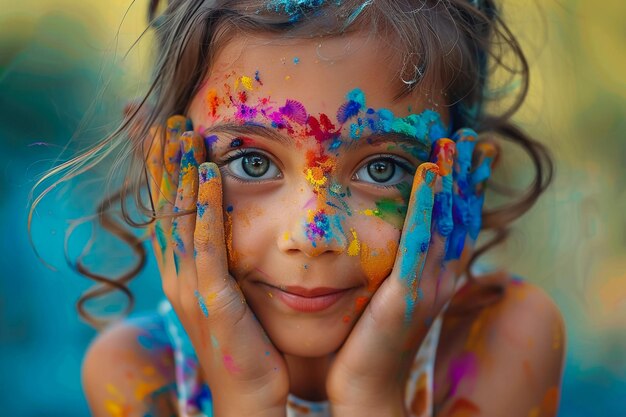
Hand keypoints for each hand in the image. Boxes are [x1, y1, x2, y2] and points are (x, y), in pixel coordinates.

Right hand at [146, 116, 288, 416]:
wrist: (252, 396)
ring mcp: (191, 288)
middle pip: (165, 208)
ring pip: (179, 219)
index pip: (167, 213)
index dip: (164, 174)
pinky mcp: (213, 299)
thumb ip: (227, 264)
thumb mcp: (233, 296)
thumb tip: (234, 231)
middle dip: (165, 164)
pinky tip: (207, 175)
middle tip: (170, 121)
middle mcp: (177, 276)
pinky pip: (206, 245)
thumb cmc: (248, 345)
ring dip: (180, 173)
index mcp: (182, 274)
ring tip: (183, 133)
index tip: (169, 136)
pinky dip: (203, 207)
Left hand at [327, 130, 496, 416]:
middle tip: (471, 136)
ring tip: (453, 143)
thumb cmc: (371, 342)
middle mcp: (442, 279)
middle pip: (461, 217)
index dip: (468, 188)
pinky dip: (424, 206)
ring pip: (445, 223)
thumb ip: (403, 271)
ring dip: (450, 180)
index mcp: (439, 280)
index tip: (470, 154)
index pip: (460, 225)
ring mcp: (428, 286)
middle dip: (467, 176)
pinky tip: (427, 176)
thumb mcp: (394, 300)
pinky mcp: (405, 293)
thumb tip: (401, 244)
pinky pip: (417, 241)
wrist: (365, 386)